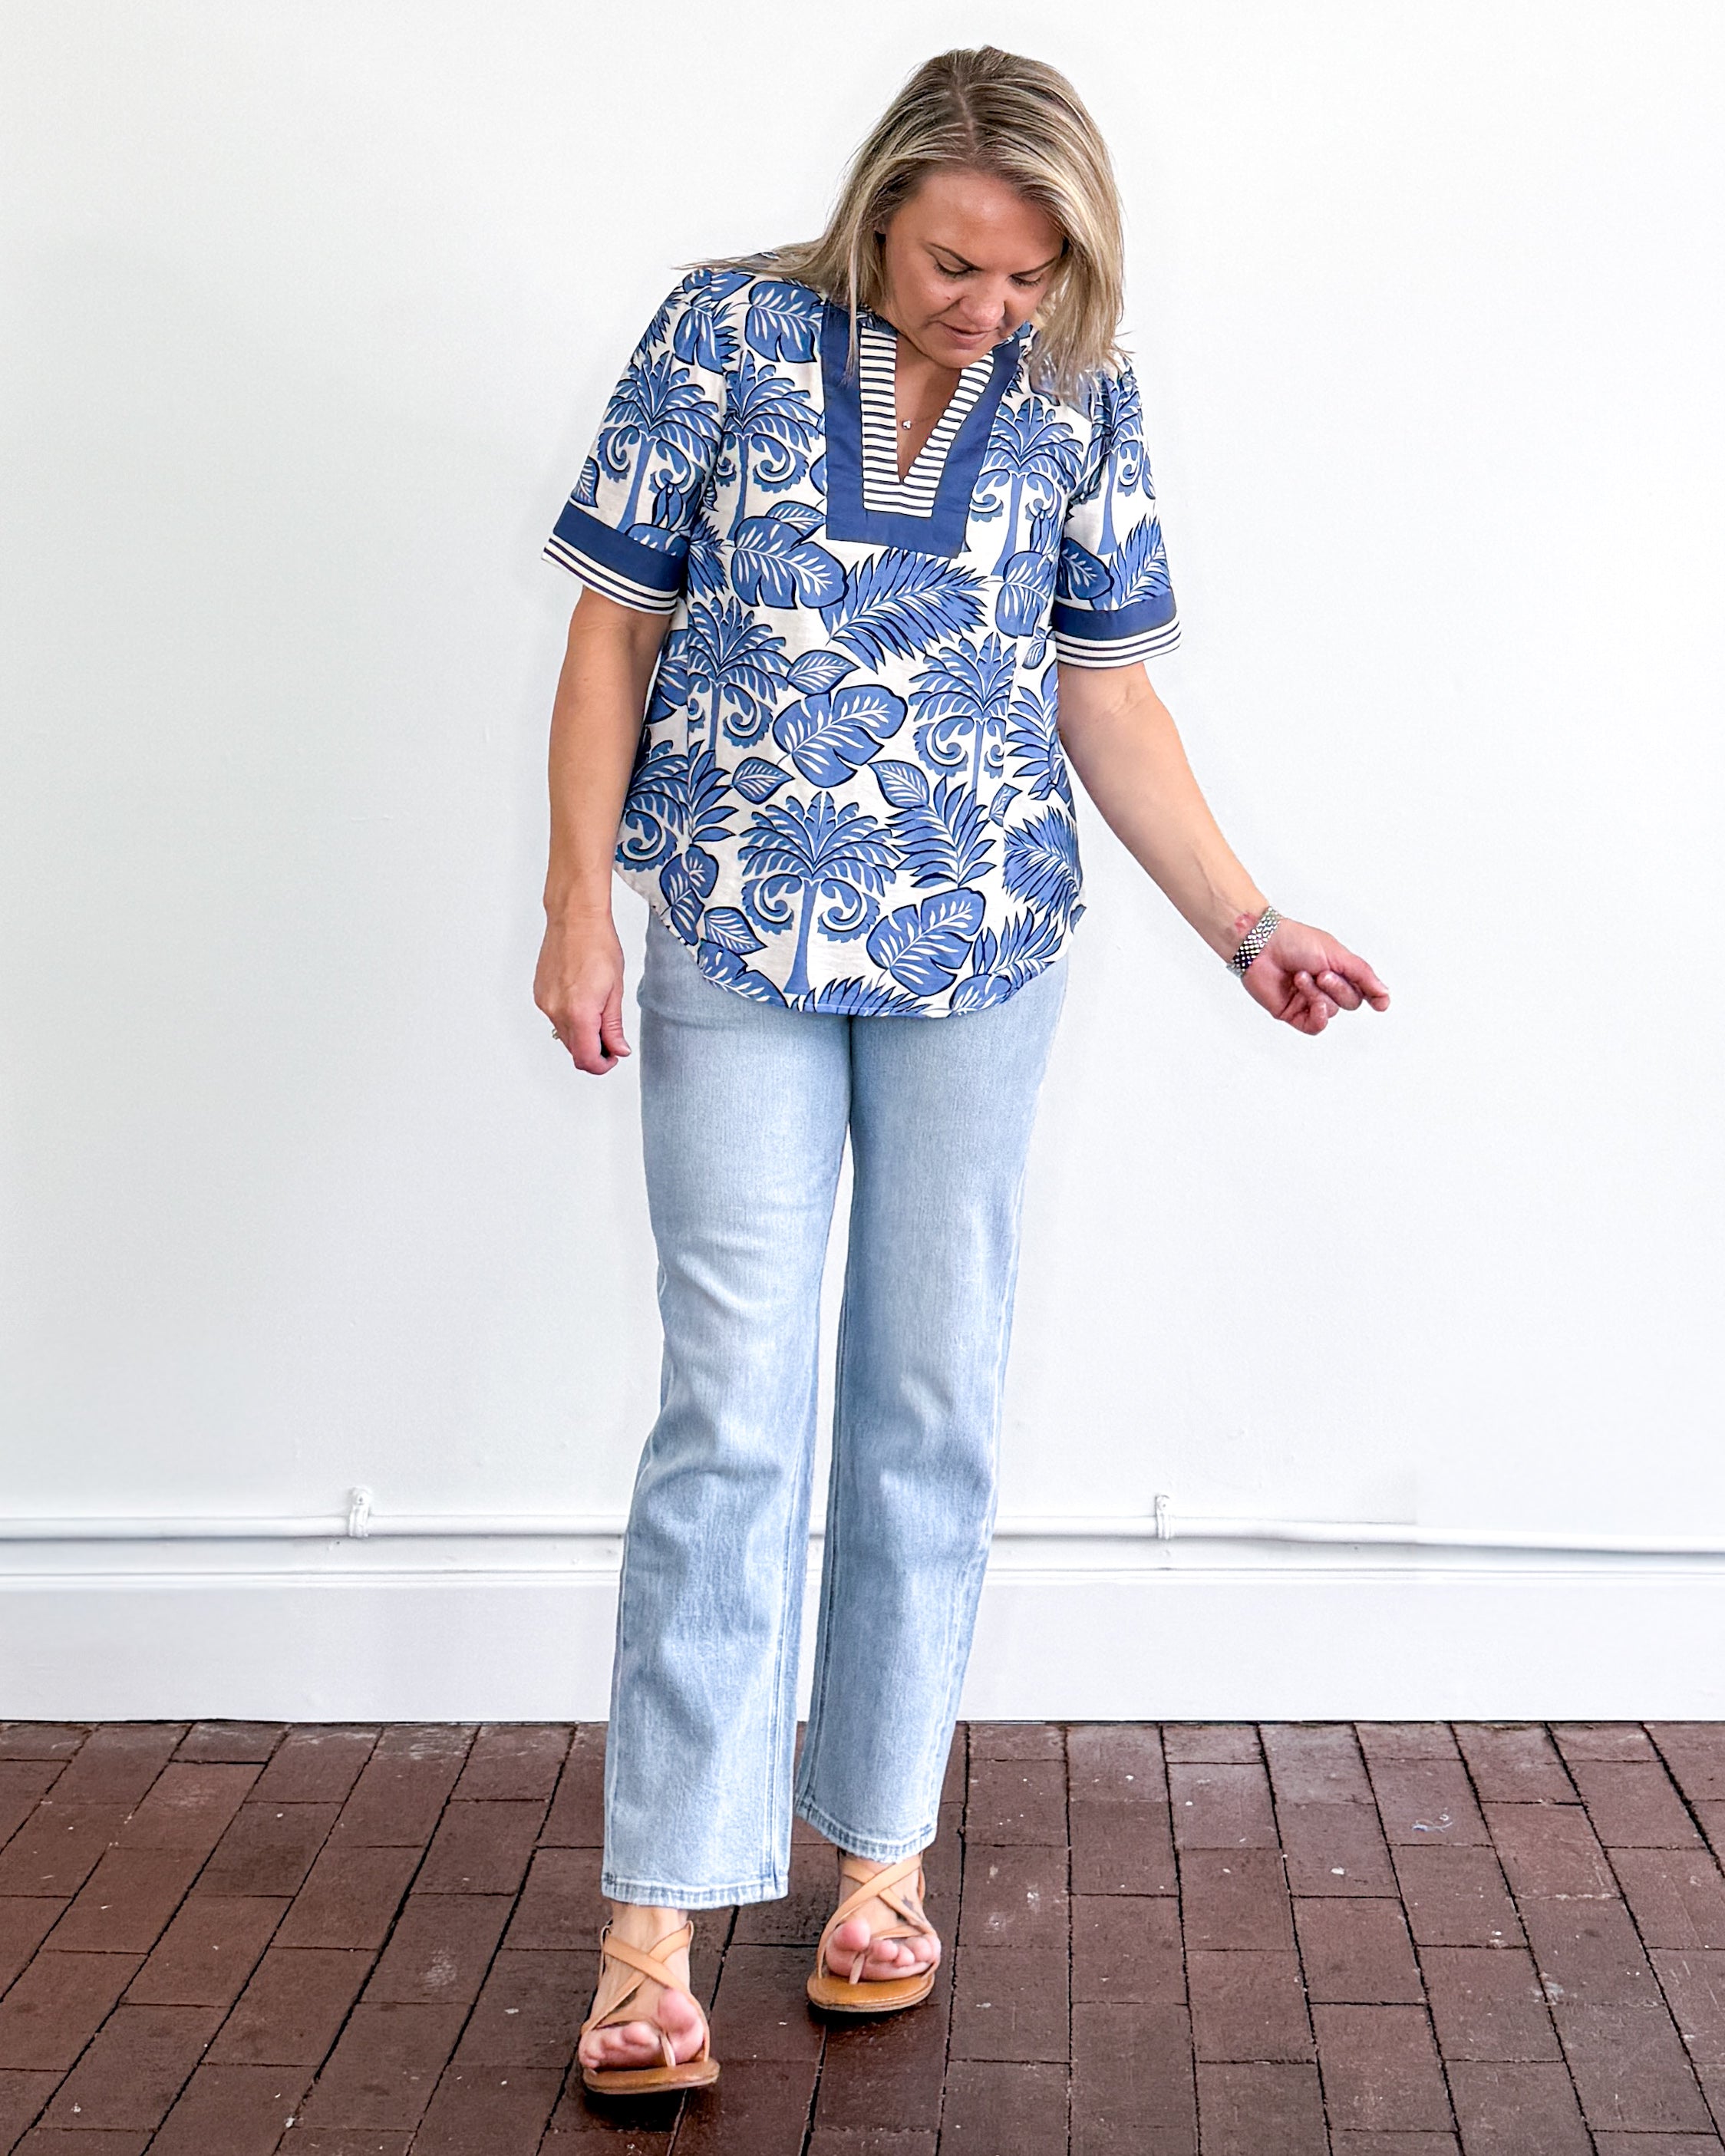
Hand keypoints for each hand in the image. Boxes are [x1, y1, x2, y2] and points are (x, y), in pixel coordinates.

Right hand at [534, 914, 632, 1074]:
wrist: (575, 919)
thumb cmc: (598, 945)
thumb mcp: (616, 989)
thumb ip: (614, 1025)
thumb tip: (618, 1049)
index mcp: (579, 1012)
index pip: (586, 1059)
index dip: (602, 1065)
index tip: (613, 1058)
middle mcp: (556, 1011)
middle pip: (574, 1050)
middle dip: (594, 1050)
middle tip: (612, 1038)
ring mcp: (545, 1003)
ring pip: (564, 1035)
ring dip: (582, 1034)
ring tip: (599, 1012)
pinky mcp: (539, 994)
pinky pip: (555, 1018)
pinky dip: (570, 1019)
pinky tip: (583, 1000)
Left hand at [1238, 916, 1389, 1035]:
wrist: (1261, 945)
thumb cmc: (1295, 941)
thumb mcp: (1336, 954)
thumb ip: (1362, 974)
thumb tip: (1384, 993)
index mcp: (1339, 970)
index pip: (1364, 990)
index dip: (1375, 997)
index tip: (1381, 1003)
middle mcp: (1326, 987)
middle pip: (1351, 1002)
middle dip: (1338, 989)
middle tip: (1321, 973)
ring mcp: (1309, 1001)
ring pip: (1332, 1012)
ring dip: (1318, 995)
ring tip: (1300, 977)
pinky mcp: (1293, 1013)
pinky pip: (1315, 1026)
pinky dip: (1318, 1017)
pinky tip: (1314, 1004)